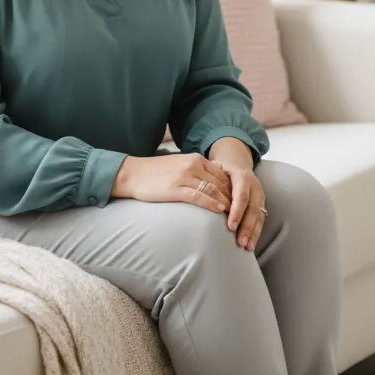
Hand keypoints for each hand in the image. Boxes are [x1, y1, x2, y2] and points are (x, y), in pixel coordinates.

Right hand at [112, 153, 232, 214]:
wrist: (132, 174)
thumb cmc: (154, 173)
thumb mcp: (178, 166)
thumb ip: (195, 171)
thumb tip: (211, 184)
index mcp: (195, 158)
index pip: (222, 174)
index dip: (233, 188)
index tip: (240, 201)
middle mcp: (193, 165)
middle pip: (221, 182)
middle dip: (233, 197)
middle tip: (241, 211)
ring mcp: (184, 176)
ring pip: (214, 189)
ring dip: (226, 203)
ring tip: (234, 215)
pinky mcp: (176, 188)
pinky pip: (200, 197)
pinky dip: (213, 204)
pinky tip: (220, 211)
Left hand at [218, 163, 266, 250]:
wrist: (235, 162)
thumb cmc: (220, 169)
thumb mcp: (215, 168)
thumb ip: (211, 180)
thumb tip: (200, 195)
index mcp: (242, 176)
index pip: (241, 195)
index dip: (237, 211)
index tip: (230, 226)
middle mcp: (254, 186)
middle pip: (252, 208)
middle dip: (246, 226)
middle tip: (239, 242)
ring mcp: (260, 195)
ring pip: (259, 215)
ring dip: (253, 232)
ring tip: (246, 247)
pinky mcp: (262, 203)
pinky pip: (261, 219)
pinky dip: (256, 233)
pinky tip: (251, 244)